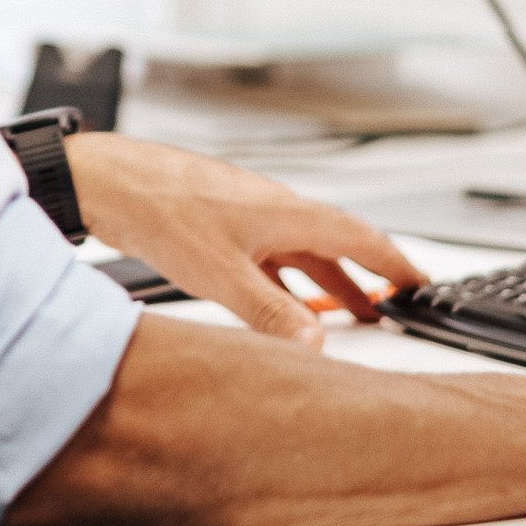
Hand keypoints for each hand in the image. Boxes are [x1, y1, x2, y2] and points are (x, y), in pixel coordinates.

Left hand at [64, 131, 425, 346]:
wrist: (106, 179)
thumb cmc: (159, 209)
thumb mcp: (221, 275)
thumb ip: (271, 314)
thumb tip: (314, 346)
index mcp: (286, 212)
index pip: (360, 238)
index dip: (394, 263)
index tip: (419, 282)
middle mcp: (273, 206)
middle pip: (334, 243)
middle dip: (364, 277)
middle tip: (388, 304)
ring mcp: (246, 210)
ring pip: (300, 248)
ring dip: (324, 280)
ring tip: (343, 311)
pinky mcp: (220, 217)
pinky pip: (269, 249)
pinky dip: (286, 275)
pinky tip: (278, 296)